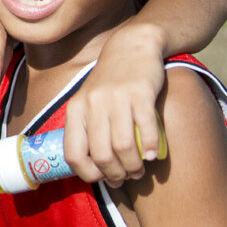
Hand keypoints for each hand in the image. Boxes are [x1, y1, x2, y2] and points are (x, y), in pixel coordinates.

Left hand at [63, 22, 167, 186]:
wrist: (132, 47)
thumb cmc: (111, 83)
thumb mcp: (89, 102)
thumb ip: (88, 129)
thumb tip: (96, 169)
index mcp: (76, 110)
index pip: (73, 154)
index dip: (88, 174)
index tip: (102, 179)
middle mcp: (93, 104)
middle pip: (102, 155)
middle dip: (116, 174)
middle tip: (126, 177)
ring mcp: (116, 98)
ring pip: (123, 147)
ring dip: (133, 165)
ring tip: (139, 169)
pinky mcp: (140, 93)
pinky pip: (145, 129)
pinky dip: (150, 148)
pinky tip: (152, 155)